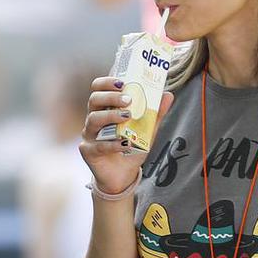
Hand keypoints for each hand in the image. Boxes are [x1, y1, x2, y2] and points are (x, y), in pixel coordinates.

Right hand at [79, 76, 174, 196]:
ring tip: (127, 117)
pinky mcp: (88, 151)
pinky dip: (113, 144)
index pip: (98, 89)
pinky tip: (125, 144)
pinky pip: (99, 145)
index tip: (122, 82)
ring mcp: (89, 135)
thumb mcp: (147, 131)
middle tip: (129, 100)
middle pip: (94, 100)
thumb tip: (168, 95)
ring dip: (111, 116)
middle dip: (111, 96)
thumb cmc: (131, 149)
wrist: (123, 176)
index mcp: (105, 109)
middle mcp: (94, 119)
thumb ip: (155, 114)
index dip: (106, 82)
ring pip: (93, 119)